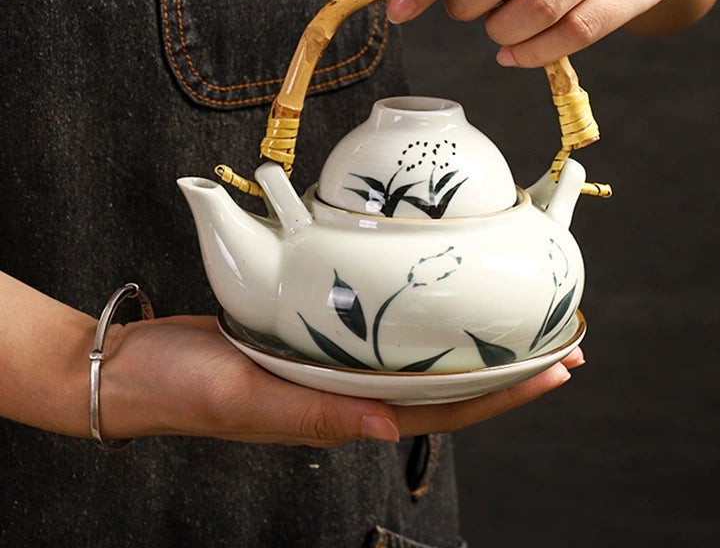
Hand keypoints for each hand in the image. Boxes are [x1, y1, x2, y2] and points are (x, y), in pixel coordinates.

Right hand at [101, 315, 583, 446]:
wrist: (141, 369)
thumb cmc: (186, 387)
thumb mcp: (245, 397)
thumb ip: (315, 414)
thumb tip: (386, 428)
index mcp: (342, 416)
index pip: (441, 413)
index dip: (502, 397)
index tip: (555, 371)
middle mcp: (350, 395)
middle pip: (447, 390)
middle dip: (508, 373)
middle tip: (563, 343)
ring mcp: (336, 371)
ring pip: (421, 364)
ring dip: (473, 347)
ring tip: (517, 321)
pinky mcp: (316, 345)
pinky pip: (383, 339)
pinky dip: (421, 325)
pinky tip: (435, 305)